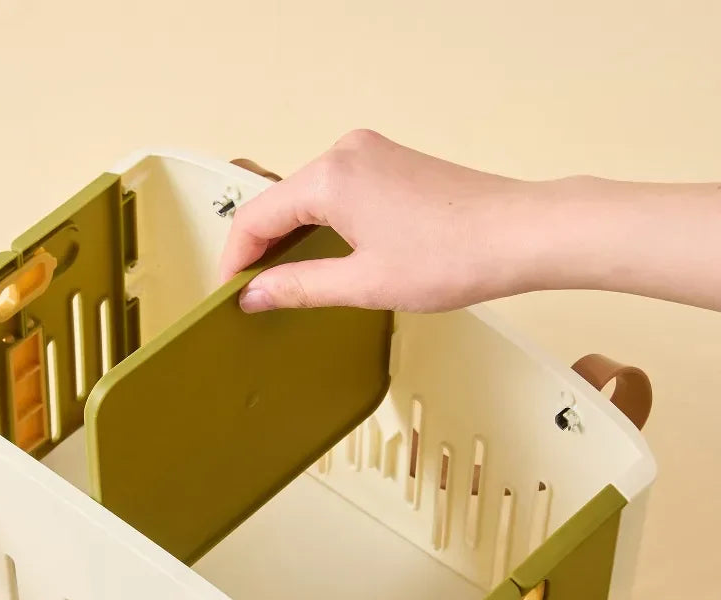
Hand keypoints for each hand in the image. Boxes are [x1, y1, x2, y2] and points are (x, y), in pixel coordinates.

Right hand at [223, 128, 720, 313]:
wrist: (521, 234)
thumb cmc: (453, 257)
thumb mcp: (362, 284)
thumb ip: (298, 286)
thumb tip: (256, 293)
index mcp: (330, 178)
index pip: (254, 217)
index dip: (234, 259)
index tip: (230, 294)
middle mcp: (344, 153)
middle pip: (277, 203)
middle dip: (259, 249)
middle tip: (252, 295)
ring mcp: (370, 153)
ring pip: (305, 197)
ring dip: (289, 238)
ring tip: (282, 283)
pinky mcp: (390, 163)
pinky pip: (334, 192)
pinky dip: (318, 224)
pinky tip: (321, 257)